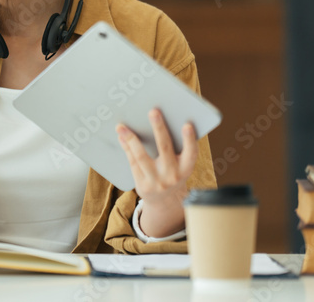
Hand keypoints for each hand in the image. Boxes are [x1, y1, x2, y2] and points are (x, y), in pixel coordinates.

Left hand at [116, 108, 197, 236]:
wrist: (164, 202)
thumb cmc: (171, 174)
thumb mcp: (178, 165)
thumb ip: (173, 148)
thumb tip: (157, 120)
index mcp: (186, 169)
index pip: (191, 153)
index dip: (190, 140)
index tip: (187, 125)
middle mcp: (173, 175)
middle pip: (165, 148)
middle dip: (159, 129)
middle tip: (153, 111)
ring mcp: (157, 181)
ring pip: (142, 156)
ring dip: (131, 139)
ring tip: (122, 126)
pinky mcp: (142, 185)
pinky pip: (132, 162)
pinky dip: (126, 147)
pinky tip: (121, 136)